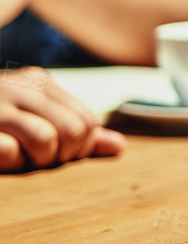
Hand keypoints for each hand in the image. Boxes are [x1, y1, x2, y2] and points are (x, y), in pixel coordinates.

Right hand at [0, 68, 125, 171]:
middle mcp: (21, 86)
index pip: (87, 121)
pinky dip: (10, 161)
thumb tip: (119, 146)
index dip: (78, 147)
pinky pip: (9, 150)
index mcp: (40, 82)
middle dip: (60, 155)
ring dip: (35, 159)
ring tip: (18, 156)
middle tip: (35, 157)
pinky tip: (0, 156)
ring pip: (45, 139)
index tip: (53, 152)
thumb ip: (76, 133)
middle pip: (73, 130)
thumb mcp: (35, 122)